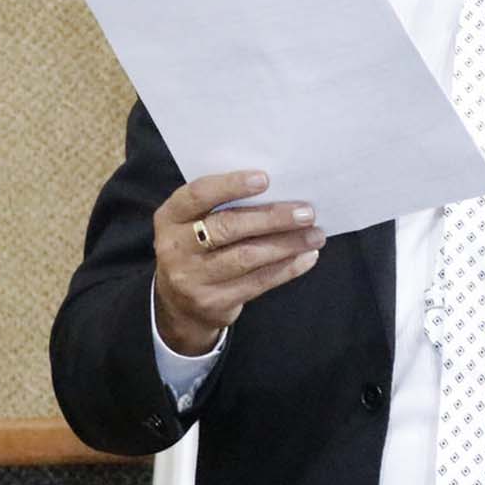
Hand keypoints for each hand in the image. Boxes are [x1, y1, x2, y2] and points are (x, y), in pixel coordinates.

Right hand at [152, 170, 322, 356]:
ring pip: (247, 257)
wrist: (178, 305)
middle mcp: (175, 248)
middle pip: (228, 227)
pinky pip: (257, 282)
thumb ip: (221, 206)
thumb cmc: (196, 247)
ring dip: (286, 244)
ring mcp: (193, 278)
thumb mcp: (193, 223)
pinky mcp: (214, 302)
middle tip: (306, 212)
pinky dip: (287, 268)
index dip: (231, 185)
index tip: (265, 179)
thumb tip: (278, 189)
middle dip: (271, 218)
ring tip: (315, 234)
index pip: (198, 195)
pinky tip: (307, 257)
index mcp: (170, 217)